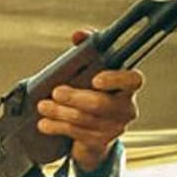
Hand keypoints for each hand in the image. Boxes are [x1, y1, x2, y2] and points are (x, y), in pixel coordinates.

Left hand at [36, 30, 144, 170]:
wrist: (94, 131)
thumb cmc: (92, 93)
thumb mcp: (90, 72)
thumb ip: (86, 50)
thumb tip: (78, 35)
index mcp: (127, 87)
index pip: (133, 80)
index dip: (116, 79)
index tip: (95, 78)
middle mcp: (125, 108)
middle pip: (100, 104)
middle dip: (75, 97)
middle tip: (56, 92)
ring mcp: (114, 127)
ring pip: (85, 120)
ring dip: (60, 113)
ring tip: (43, 106)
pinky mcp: (100, 142)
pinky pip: (77, 134)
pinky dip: (58, 127)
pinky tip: (44, 123)